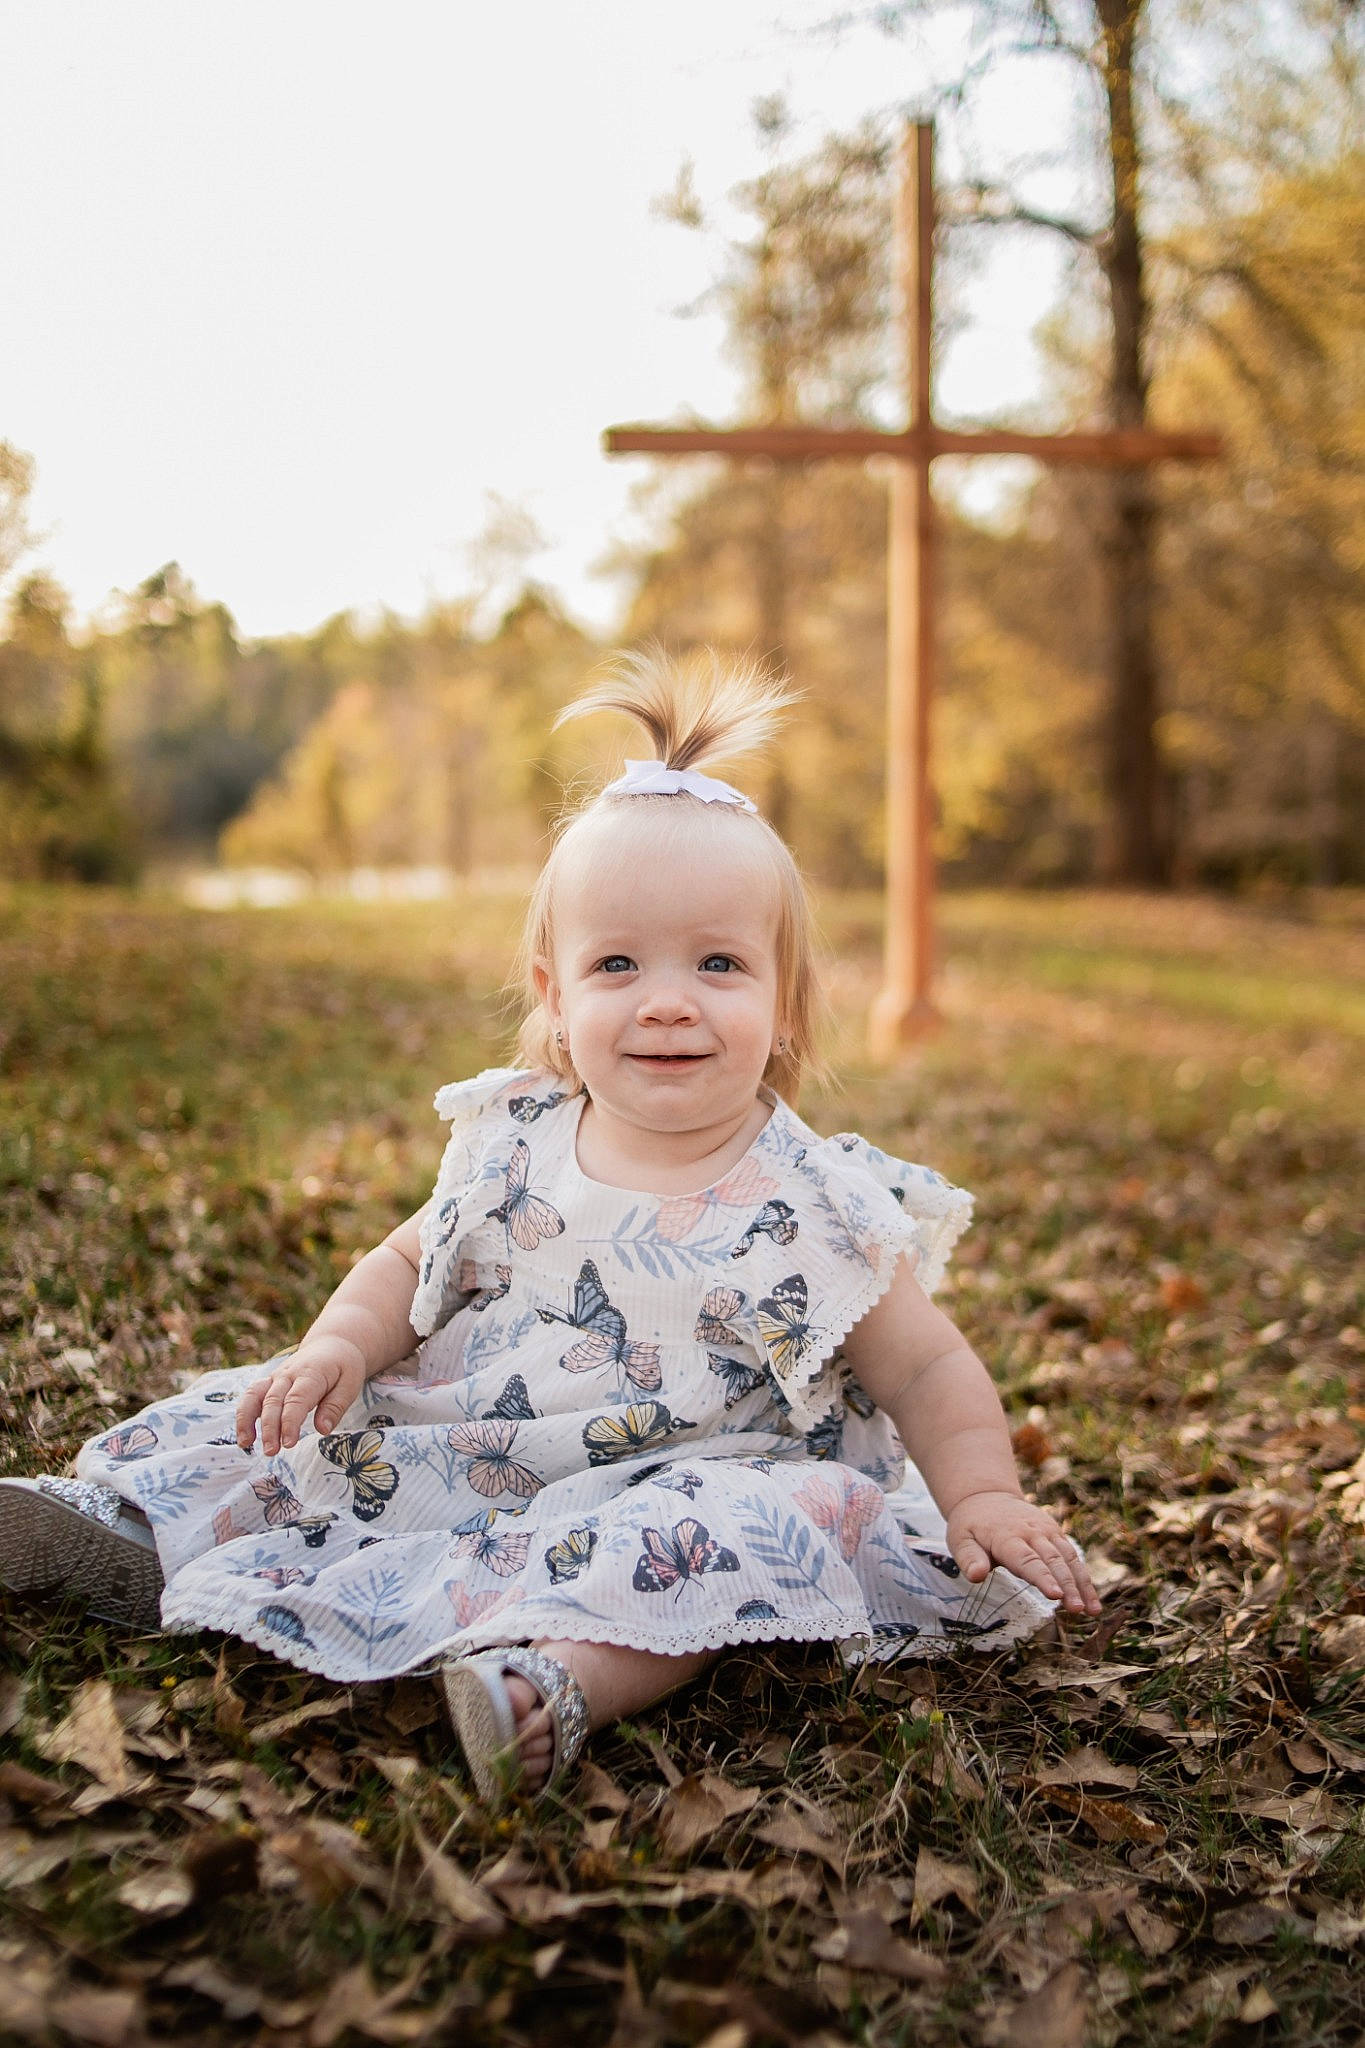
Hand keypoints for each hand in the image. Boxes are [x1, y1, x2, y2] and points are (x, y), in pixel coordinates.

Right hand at [235, 1338, 367, 1455]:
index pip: (297, 1399)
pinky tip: (244, 1437)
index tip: (289, 1443)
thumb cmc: (343, 1367)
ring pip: (255, 1395)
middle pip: (273, 1400)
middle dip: (269, 1427)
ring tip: (245, 1444)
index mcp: (311, 1374)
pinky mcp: (268, 1382)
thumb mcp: (350, 1384)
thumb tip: (323, 1430)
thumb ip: (336, 1407)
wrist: (330, 1345)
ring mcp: (276, 1377)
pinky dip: (243, 1414)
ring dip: (247, 1420)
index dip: (290, 1422)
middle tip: (271, 1452)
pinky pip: (251, 1396)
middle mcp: (289, 1374)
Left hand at [946, 1490, 1100, 1616]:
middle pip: (1053, 1561)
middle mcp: (1031, 1533)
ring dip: (1082, 1584)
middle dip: (1068, 1585)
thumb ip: (968, 1558)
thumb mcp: (960, 1540)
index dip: (1042, 1578)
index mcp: (1006, 1537)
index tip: (1056, 1595)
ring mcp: (1046, 1532)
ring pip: (1068, 1558)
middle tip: (1077, 1609)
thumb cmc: (971, 1525)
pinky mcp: (1056, 1534)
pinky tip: (1092, 1600)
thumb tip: (976, 1576)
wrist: (988, 1496)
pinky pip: (1073, 1556)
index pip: (1027, 1560)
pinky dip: (1084, 1578)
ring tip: (1092, 1610)